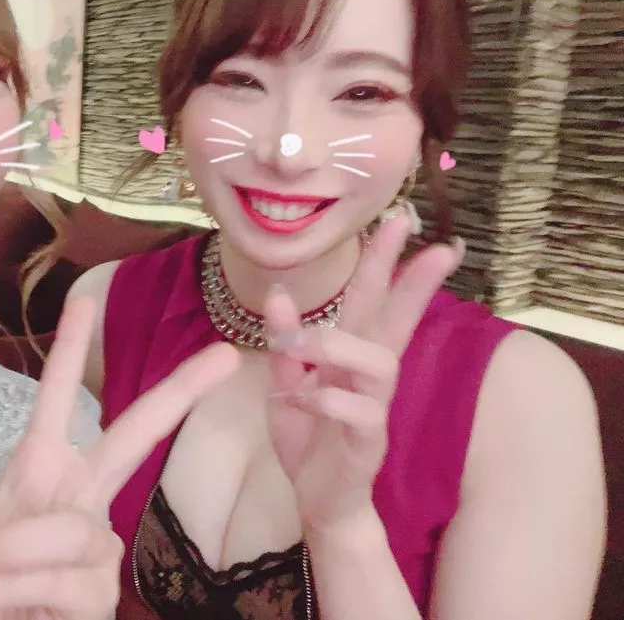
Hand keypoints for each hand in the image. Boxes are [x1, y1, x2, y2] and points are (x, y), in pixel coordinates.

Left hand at [0, 296, 240, 618]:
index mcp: (40, 470)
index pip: (59, 401)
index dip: (72, 352)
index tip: (85, 300)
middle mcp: (78, 500)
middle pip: (134, 437)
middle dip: (177, 394)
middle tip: (223, 355)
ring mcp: (95, 549)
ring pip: (72, 532)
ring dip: (11, 555)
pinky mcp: (99, 596)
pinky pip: (66, 581)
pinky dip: (14, 588)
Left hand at [263, 213, 464, 531]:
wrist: (317, 500)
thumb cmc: (309, 437)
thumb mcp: (286, 382)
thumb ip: (285, 342)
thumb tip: (280, 292)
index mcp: (349, 354)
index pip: (370, 298)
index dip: (384, 260)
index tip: (400, 218)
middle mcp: (368, 374)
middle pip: (397, 320)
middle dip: (414, 282)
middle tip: (439, 247)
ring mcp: (373, 407)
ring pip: (379, 363)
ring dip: (339, 345)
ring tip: (305, 348)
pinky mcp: (368, 442)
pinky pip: (359, 412)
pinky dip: (327, 400)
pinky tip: (302, 399)